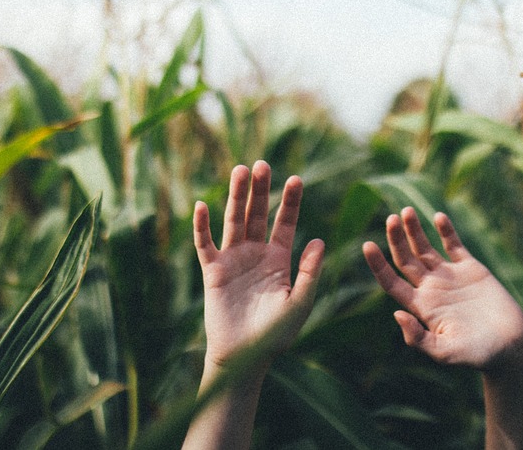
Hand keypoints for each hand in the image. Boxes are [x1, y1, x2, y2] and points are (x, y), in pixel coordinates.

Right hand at [193, 161, 323, 369]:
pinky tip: (202, 205)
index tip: (296, 179)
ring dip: (236, 196)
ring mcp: (233, 260)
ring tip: (240, 170)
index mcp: (279, 259)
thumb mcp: (299, 303)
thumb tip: (319, 240)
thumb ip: (309, 273)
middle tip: (262, 164)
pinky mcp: (212, 271)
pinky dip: (202, 225)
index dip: (290, 201)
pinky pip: (205, 244)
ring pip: (234, 221)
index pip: (285, 222)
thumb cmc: (275, 335)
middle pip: (257, 214)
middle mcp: (255, 254)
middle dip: (260, 190)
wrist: (244, 357)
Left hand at [363, 207, 522, 373]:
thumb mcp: (445, 353)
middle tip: (391, 218)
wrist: (510, 347)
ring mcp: (450, 277)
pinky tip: (437, 216)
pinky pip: (454, 245)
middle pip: (405, 260)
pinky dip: (446, 230)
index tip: (367, 245)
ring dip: (414, 230)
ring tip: (405, 211)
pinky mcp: (471, 269)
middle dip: (396, 239)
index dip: (378, 265)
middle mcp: (432, 289)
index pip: (392, 282)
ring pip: (425, 248)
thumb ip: (419, 338)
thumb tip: (396, 314)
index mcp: (421, 307)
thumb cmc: (477, 355)